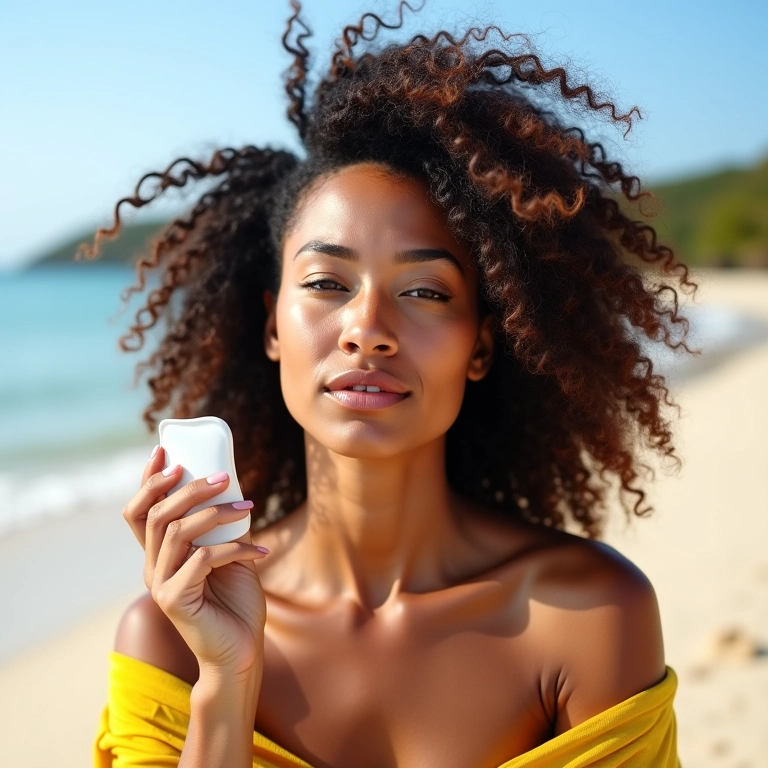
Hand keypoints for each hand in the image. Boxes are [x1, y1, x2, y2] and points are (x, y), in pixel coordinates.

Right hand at [122, 445, 268, 675]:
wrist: (241, 651)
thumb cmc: (236, 602)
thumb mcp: (230, 554)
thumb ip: (222, 526)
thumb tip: (233, 485)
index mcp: (161, 555)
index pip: (141, 511)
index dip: (147, 479)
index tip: (163, 450)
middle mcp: (153, 567)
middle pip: (156, 514)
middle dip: (188, 488)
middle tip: (222, 477)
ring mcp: (161, 584)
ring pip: (177, 531)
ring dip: (216, 513)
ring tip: (248, 508)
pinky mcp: (176, 600)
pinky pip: (203, 558)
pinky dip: (235, 549)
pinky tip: (261, 553)